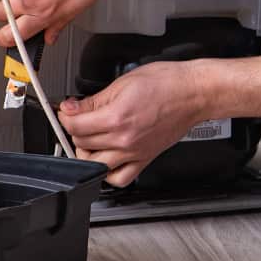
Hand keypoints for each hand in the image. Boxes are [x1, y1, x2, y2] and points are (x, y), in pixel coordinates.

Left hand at [58, 60, 209, 186]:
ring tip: (91, 137)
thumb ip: (94, 99)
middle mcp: (124, 139)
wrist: (195, 93)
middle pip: (81, 143)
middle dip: (76, 128)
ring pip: (94, 163)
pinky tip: (107, 158)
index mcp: (116, 117)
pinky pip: (119, 178)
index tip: (68, 109)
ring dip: (87, 151)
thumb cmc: (168, 83)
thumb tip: (71, 107)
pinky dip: (107, 172)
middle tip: (81, 116)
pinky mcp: (145, 159)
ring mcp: (134, 152)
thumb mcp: (124, 82)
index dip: (65, 114)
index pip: (74, 125)